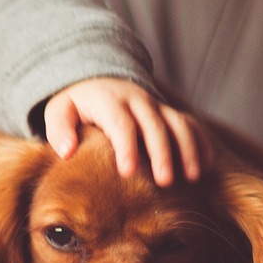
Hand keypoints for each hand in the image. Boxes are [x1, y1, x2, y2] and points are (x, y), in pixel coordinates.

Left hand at [42, 77, 208, 186]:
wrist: (97, 80)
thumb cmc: (75, 105)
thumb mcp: (59, 111)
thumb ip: (58, 129)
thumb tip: (67, 151)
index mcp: (109, 101)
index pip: (121, 124)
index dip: (126, 147)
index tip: (128, 172)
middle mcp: (137, 101)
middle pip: (155, 126)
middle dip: (162, 153)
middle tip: (165, 182)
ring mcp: (156, 106)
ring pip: (179, 123)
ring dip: (188, 149)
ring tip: (192, 177)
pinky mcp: (168, 113)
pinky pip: (190, 124)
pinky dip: (200, 143)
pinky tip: (204, 166)